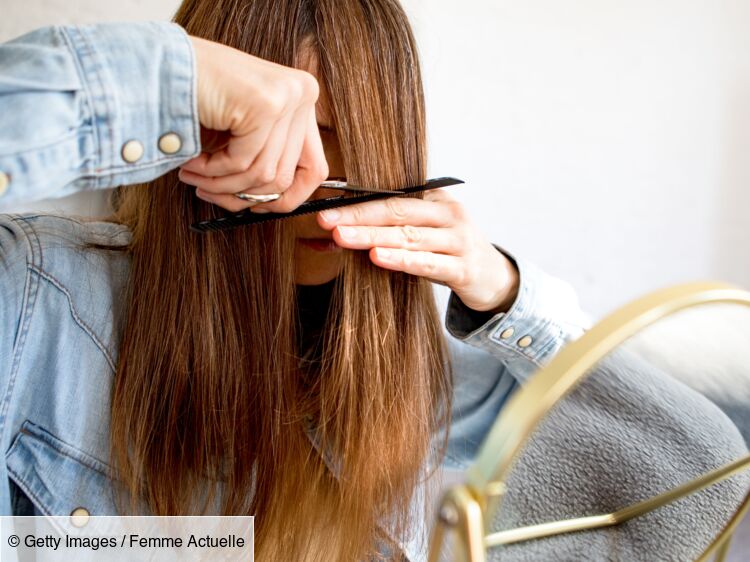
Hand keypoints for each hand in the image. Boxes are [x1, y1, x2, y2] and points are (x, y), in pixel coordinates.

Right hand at [177, 36, 328, 212]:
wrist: (157, 63)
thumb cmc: (198, 97)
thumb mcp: (245, 132)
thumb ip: (268, 160)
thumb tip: (277, 203)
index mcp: (304, 98)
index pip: (315, 169)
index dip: (286, 198)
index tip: (254, 207)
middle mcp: (303, 93)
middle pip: (286, 177)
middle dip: (242, 196)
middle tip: (208, 192)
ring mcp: (287, 96)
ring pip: (263, 175)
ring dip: (222, 185)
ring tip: (194, 177)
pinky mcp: (266, 104)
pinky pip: (242, 163)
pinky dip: (212, 171)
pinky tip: (191, 162)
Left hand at [318, 190, 519, 312]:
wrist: (493, 277)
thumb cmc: (447, 253)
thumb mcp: (419, 237)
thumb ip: (380, 234)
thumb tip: (324, 241)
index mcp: (435, 198)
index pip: (391, 197)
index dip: (357, 202)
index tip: (326, 209)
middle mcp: (449, 213)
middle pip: (397, 211)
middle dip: (358, 216)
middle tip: (327, 220)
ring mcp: (458, 239)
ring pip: (409, 235)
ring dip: (373, 236)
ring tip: (343, 237)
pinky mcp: (463, 268)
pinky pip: (428, 262)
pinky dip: (401, 259)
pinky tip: (377, 257)